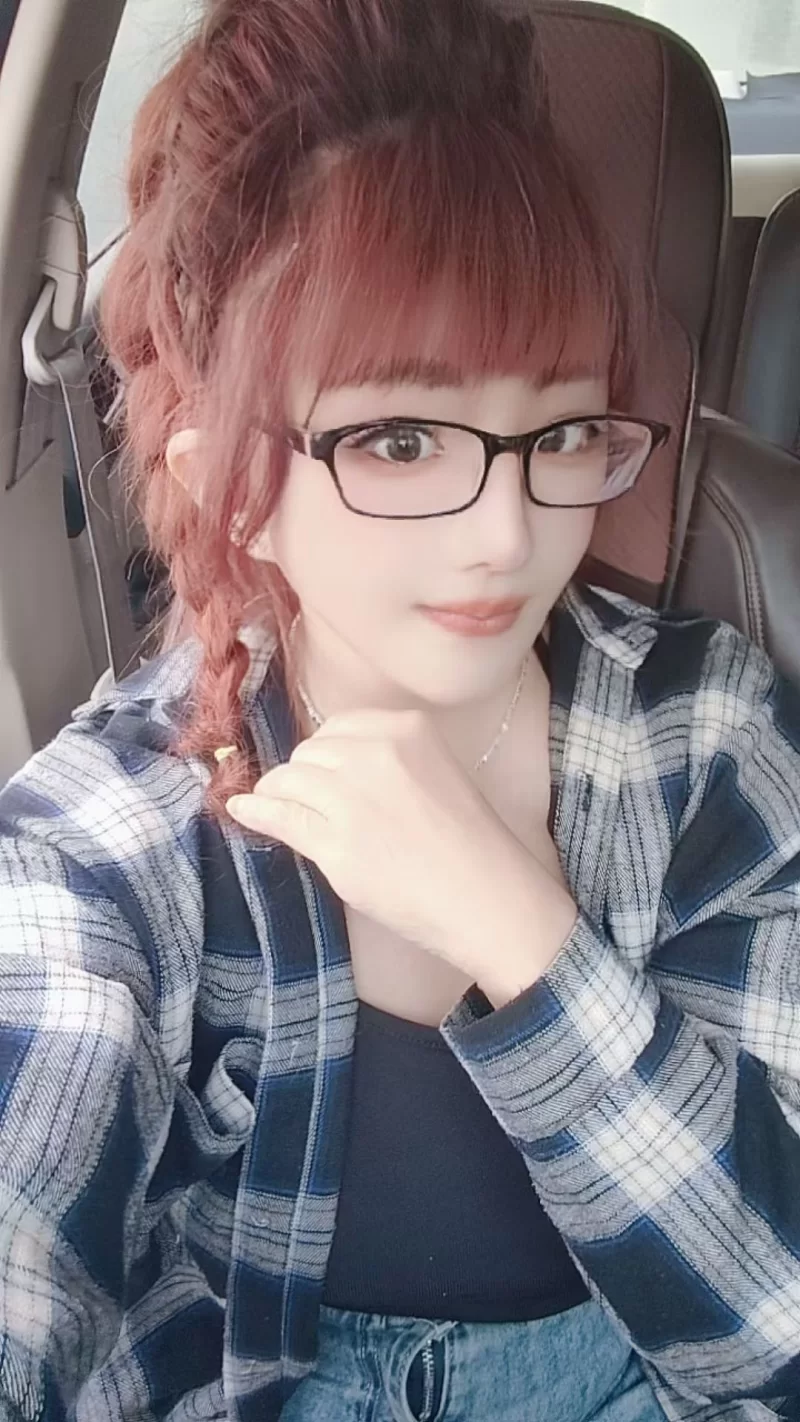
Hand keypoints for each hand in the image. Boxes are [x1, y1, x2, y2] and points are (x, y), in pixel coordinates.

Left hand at [225, 708, 577, 1001]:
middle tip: (315, 804)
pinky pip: (279, 817)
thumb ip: (385, 760)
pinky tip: (243, 810)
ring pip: (287, 781)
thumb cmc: (469, 841)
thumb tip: (323, 765)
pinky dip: (256, 812)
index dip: (324, 754)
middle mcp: (374, 754)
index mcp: (405, 728)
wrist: (485, 895)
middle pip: (308, 752)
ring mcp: (350, 798)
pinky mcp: (334, 843)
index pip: (336, 728)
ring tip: (279, 809)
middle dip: (303, 775)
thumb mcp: (435, 773)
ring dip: (278, 794)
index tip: (325, 775)